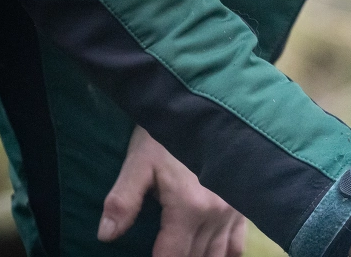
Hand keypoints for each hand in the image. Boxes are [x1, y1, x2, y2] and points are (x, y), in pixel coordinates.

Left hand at [98, 126, 246, 255]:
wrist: (204, 108)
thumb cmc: (167, 134)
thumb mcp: (138, 163)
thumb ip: (123, 201)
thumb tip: (106, 236)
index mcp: (190, 207)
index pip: (172, 256)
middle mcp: (217, 214)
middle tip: (163, 250)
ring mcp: (234, 211)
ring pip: (217, 255)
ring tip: (183, 253)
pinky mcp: (243, 206)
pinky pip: (238, 244)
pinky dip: (224, 255)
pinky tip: (211, 255)